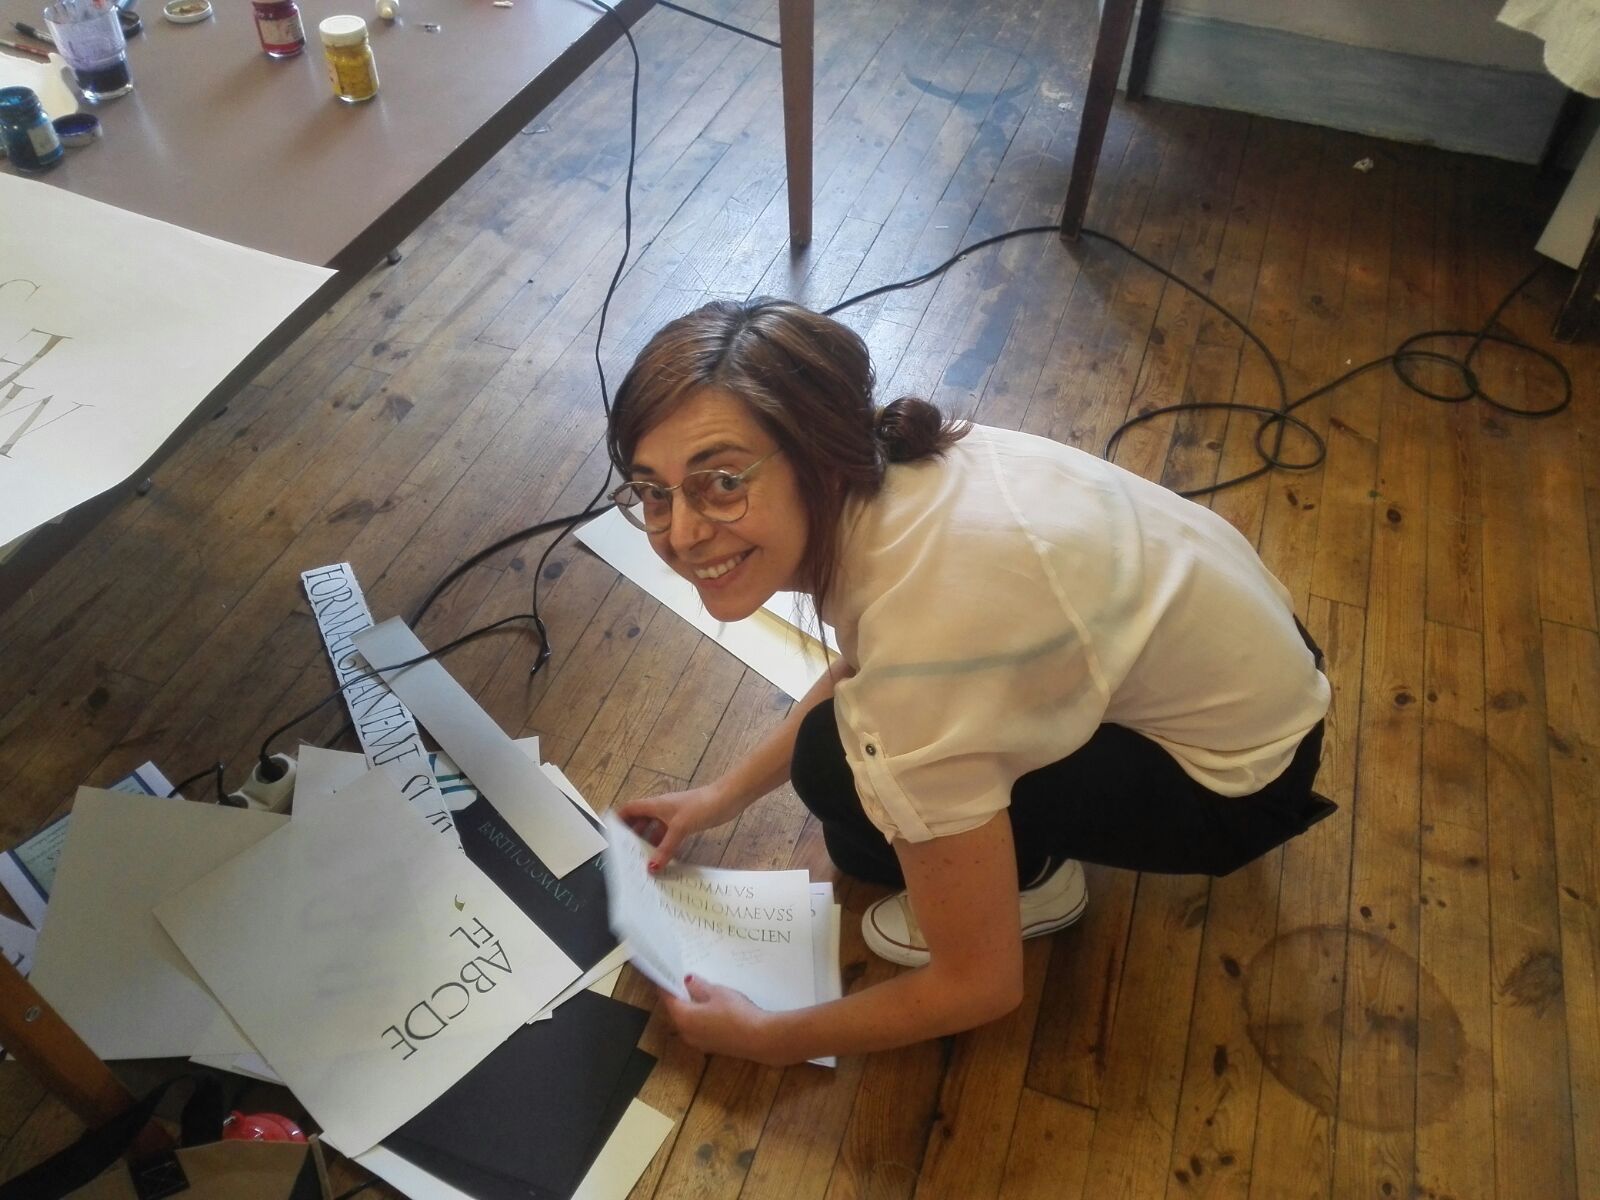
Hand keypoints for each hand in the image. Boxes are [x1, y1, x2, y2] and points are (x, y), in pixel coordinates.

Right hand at [614, 785, 732, 869]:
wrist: (727, 799)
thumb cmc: (701, 806)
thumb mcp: (680, 828)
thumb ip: (665, 849)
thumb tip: (651, 868)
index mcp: (655, 805)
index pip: (630, 809)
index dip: (619, 819)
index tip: (610, 834)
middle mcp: (662, 809)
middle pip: (640, 821)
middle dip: (632, 835)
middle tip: (625, 853)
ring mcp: (674, 816)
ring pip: (655, 829)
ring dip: (648, 842)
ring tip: (641, 860)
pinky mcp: (685, 823)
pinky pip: (668, 835)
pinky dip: (664, 845)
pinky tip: (663, 858)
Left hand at [660, 975, 782, 1064]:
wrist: (759, 1039)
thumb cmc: (736, 1013)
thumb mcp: (717, 992)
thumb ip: (699, 986)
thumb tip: (687, 980)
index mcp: (683, 1018)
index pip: (667, 998)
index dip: (666, 984)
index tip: (666, 972)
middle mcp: (685, 1034)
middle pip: (675, 1011)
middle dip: (677, 996)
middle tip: (681, 978)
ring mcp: (698, 1043)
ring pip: (686, 1021)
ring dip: (688, 1007)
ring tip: (696, 991)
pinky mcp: (710, 1047)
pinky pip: (697, 1028)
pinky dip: (698, 1017)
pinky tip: (709, 1008)